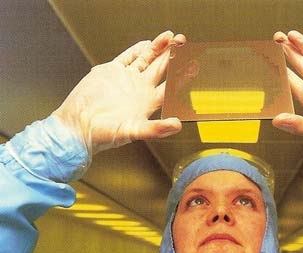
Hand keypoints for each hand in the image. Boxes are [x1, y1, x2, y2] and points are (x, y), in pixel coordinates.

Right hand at [52, 31, 184, 155]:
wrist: (77, 126)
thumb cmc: (104, 134)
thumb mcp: (133, 132)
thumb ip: (156, 129)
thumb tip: (178, 125)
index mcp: (148, 103)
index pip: (171, 87)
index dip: (182, 76)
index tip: (194, 66)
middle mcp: (140, 89)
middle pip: (161, 69)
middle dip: (173, 56)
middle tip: (183, 43)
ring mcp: (126, 79)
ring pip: (146, 59)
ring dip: (158, 48)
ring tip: (170, 37)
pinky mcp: (111, 71)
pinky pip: (127, 57)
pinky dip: (137, 50)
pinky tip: (147, 43)